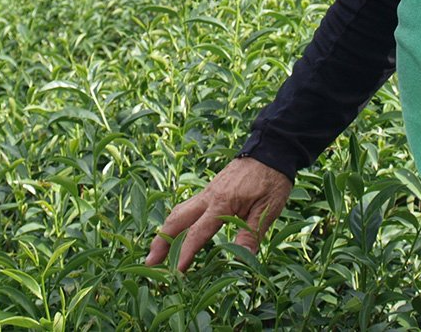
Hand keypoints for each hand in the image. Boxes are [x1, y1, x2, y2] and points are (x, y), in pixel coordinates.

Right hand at [145, 157, 292, 271]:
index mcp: (222, 203)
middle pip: (177, 219)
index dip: (186, 253)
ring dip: (165, 231)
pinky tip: (176, 231)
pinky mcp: (211, 190)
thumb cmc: (271, 179)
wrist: (271, 149)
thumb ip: (252, 233)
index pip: (198, 233)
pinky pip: (187, 206)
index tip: (176, 271)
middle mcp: (208, 197)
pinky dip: (176, 221)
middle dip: (161, 241)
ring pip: (179, 211)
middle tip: (149, 262)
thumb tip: (243, 259)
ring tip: (156, 250)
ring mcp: (207, 192)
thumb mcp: (268, 208)